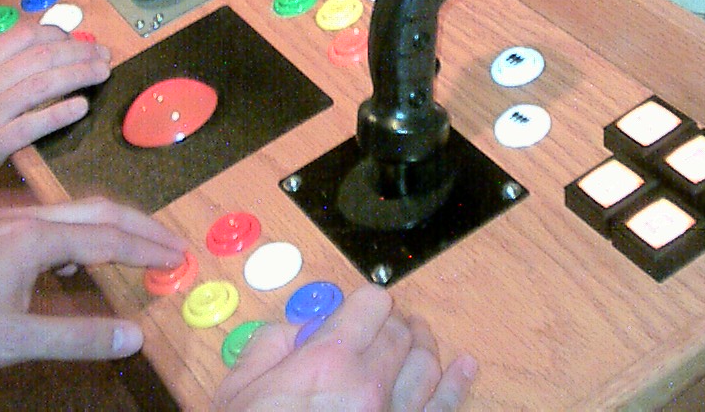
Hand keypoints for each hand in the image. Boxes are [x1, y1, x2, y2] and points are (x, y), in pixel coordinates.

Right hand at [0, 23, 111, 204]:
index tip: (74, 39)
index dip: (55, 34)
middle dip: (79, 52)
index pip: (23, 37)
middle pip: (42, 57)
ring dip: (79, 75)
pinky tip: (81, 106)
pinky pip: (32, 125)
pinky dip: (59, 114)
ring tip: (102, 72)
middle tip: (103, 53)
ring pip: (43, 85)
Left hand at [0, 198, 187, 371]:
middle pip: (100, 210)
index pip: (109, 238)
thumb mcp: (13, 341)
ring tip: (139, 246)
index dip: (147, 250)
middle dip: (142, 226)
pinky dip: (83, 230)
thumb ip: (77, 337)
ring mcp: (10, 216)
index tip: (179, 259)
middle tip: (175, 243)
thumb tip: (135, 336)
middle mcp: (28, 217)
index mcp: (36, 239)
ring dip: (114, 224)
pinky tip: (77, 256)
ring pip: (76, 209)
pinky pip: (53, 217)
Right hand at [214, 283, 477, 410]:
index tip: (360, 311)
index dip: (366, 303)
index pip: (372, 303)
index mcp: (329, 360)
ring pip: (427, 364)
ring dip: (423, 346)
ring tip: (419, 339)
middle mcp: (369, 384)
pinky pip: (444, 408)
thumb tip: (297, 329)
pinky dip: (457, 384)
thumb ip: (270, 346)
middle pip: (400, 331)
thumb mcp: (240, 391)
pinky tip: (464, 368)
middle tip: (386, 326)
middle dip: (392, 323)